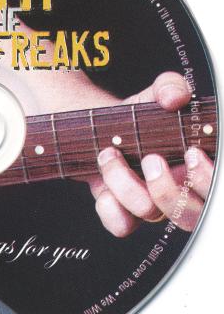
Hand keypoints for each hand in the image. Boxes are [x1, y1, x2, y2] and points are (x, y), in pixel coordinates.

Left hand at [86, 72, 212, 235]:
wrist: (104, 125)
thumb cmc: (140, 113)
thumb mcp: (156, 94)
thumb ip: (170, 87)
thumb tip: (175, 98)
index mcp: (197, 166)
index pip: (214, 191)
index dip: (207, 180)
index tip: (190, 152)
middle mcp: (179, 191)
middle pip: (190, 216)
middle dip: (166, 188)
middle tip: (149, 158)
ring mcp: (150, 202)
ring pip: (150, 214)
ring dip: (126, 185)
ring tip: (109, 154)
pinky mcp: (121, 208)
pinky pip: (122, 226)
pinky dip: (110, 210)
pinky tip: (101, 188)